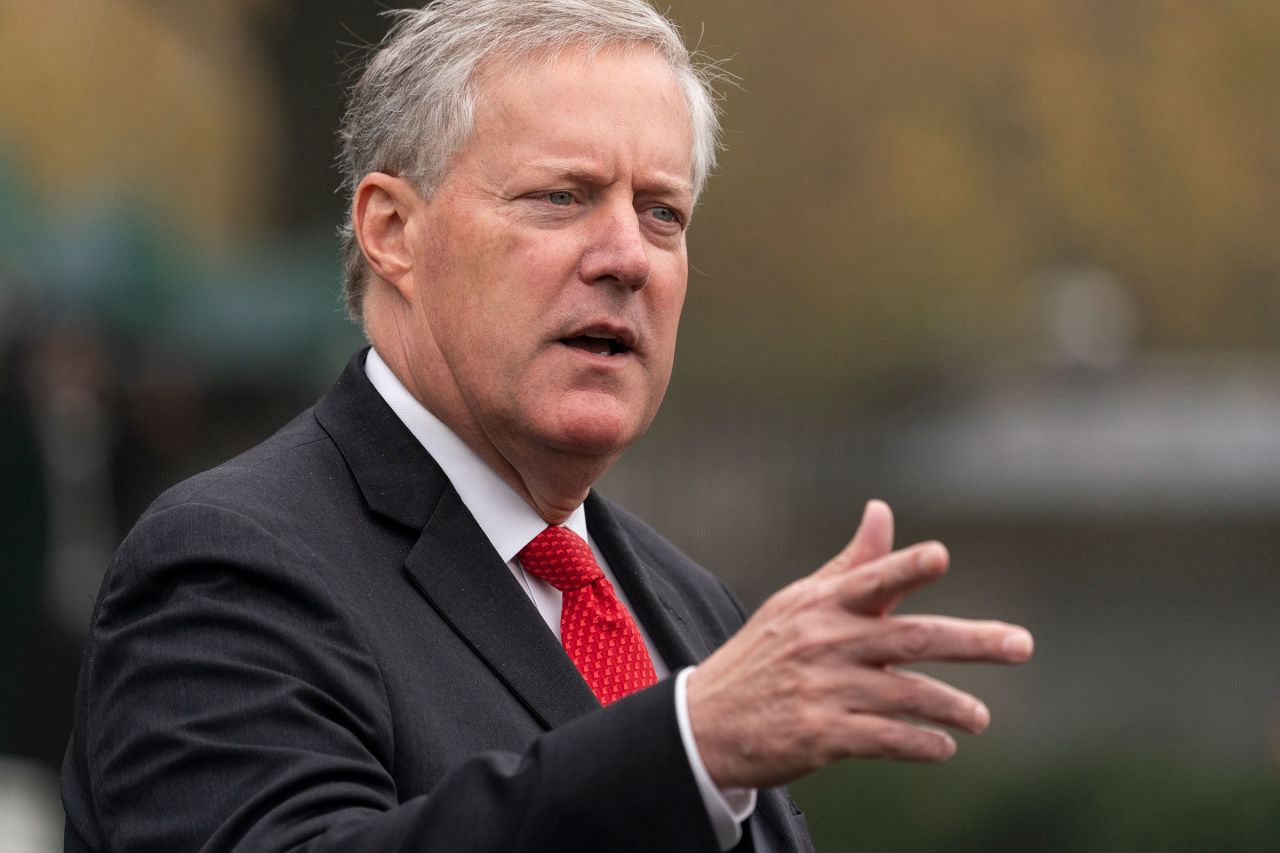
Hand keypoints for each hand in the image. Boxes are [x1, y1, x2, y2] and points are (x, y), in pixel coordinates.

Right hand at [687, 500, 1033, 788]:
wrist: (706, 723)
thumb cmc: (763, 654)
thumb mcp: (799, 603)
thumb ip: (853, 564)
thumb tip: (882, 511)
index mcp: (821, 604)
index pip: (870, 579)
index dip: (905, 567)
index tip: (940, 556)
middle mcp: (824, 642)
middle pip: (909, 638)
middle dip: (972, 641)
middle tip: (1021, 644)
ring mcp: (823, 690)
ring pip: (905, 694)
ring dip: (952, 706)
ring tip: (980, 718)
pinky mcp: (821, 736)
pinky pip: (884, 739)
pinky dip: (919, 744)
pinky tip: (941, 747)